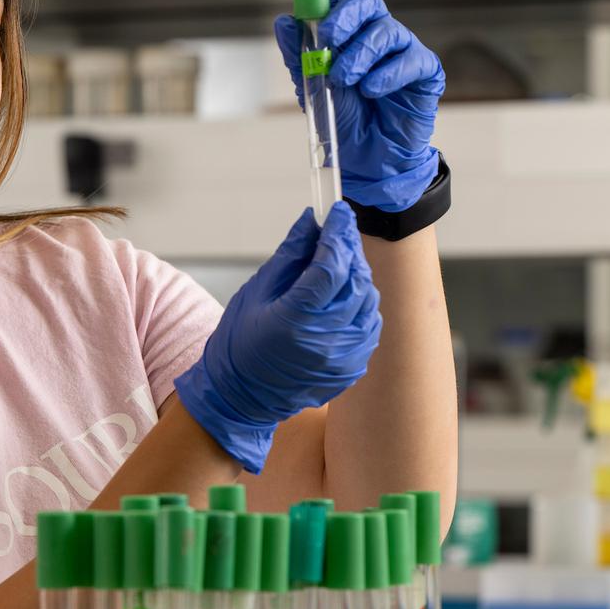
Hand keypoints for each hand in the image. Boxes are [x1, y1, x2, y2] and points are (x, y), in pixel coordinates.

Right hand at [173, 203, 381, 474]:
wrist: (242, 397)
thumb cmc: (239, 343)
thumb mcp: (257, 291)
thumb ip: (290, 254)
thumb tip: (311, 221)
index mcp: (296, 318)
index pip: (332, 264)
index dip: (338, 232)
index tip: (339, 211)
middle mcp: (326, 339)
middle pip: (356, 279)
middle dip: (349, 249)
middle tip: (338, 231)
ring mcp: (343, 357)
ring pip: (369, 300)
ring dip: (357, 276)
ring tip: (338, 264)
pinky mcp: (352, 367)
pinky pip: (369, 324)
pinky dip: (361, 303)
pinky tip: (342, 296)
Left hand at [274, 0, 444, 211]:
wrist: (365, 162)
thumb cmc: (340, 119)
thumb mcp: (310, 87)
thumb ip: (297, 54)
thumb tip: (284, 20)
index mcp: (342, 29)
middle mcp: (373, 31)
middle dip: (342, 16)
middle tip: (326, 41)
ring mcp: (400, 48)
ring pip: (383, 30)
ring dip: (357, 55)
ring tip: (344, 80)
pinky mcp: (424, 70)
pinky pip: (408, 59)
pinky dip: (384, 75)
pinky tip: (373, 91)